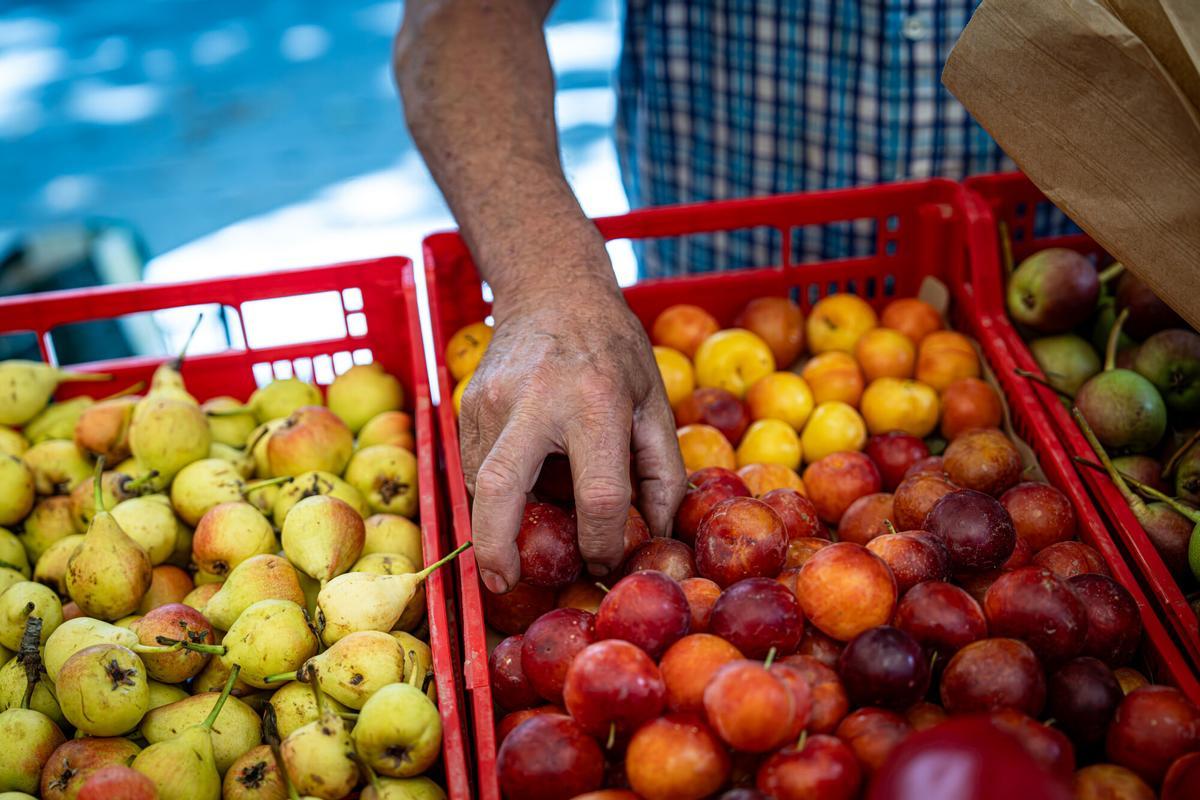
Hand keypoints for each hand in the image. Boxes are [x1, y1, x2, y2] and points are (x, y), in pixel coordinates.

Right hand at [459, 268, 686, 593]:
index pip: (598, 494)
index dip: (603, 542)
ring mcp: (490, 402)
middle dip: (499, 549)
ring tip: (523, 535)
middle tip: (506, 584)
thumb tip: (659, 534)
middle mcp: (534, 401)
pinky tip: (517, 490)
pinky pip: (474, 465)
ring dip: (498, 521)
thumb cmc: (613, 348)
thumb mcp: (653, 400)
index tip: (604, 561)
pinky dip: (492, 491)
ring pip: (481, 484)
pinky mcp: (467, 404)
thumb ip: (662, 470)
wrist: (552, 289)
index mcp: (594, 402)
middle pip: (503, 491)